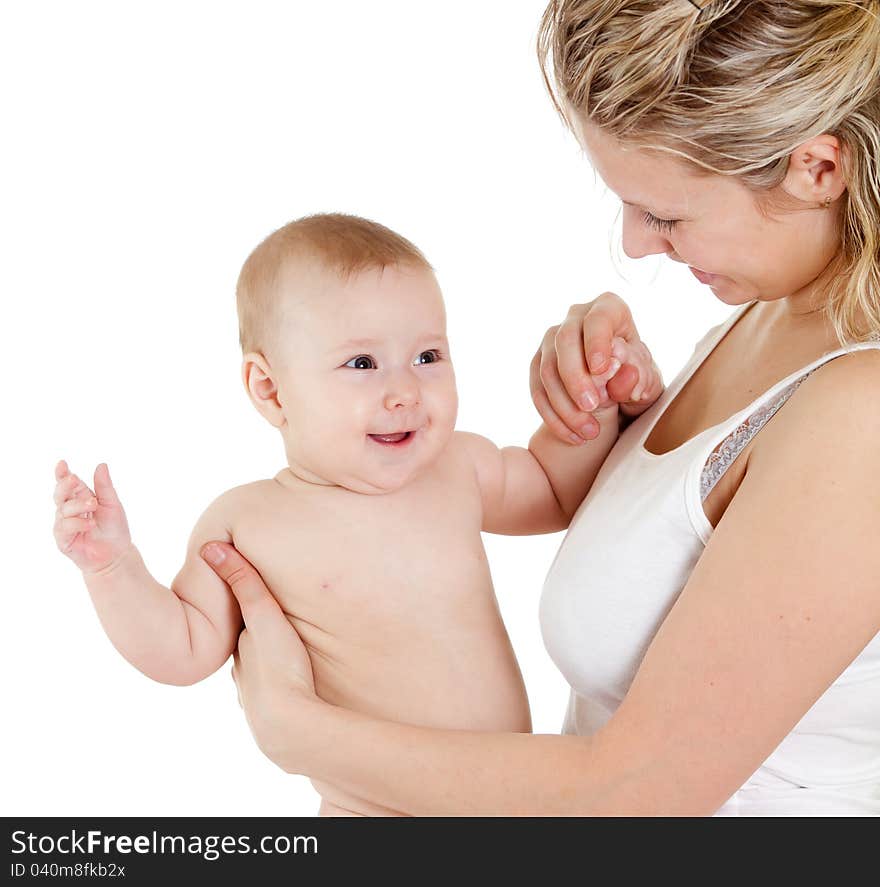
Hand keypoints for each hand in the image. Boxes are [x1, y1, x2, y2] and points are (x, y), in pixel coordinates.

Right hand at [53, 460, 132, 573]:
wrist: (116, 554)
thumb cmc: (114, 528)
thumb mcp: (112, 504)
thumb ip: (104, 486)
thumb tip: (101, 465)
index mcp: (81, 498)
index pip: (68, 484)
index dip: (62, 474)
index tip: (62, 463)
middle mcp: (69, 510)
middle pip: (60, 494)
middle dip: (65, 485)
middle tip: (74, 479)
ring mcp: (64, 524)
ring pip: (63, 509)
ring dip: (77, 505)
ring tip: (93, 505)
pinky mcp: (63, 540)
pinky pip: (64, 527)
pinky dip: (77, 523)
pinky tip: (90, 523)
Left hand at [199, 541, 318, 771]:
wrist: (289, 729)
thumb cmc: (280, 669)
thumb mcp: (264, 617)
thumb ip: (243, 583)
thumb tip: (209, 546)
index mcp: (242, 648)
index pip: (241, 624)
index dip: (248, 611)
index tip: (256, 598)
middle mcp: (243, 674)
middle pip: (248, 650)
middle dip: (255, 640)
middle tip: (274, 628)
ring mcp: (256, 698)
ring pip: (258, 676)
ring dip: (267, 668)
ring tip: (283, 659)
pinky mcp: (274, 718)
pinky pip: (273, 699)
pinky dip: (279, 691)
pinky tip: (290, 692)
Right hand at [530, 292, 663, 441]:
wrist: (620, 389)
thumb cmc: (638, 377)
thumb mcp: (648, 380)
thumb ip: (639, 378)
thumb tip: (625, 374)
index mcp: (608, 309)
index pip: (598, 319)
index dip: (597, 342)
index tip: (601, 370)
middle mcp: (575, 318)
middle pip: (565, 341)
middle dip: (575, 377)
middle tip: (591, 407)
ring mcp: (552, 341)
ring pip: (547, 368)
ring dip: (564, 404)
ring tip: (588, 432)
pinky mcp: (538, 364)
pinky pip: (537, 390)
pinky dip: (553, 416)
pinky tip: (573, 436)